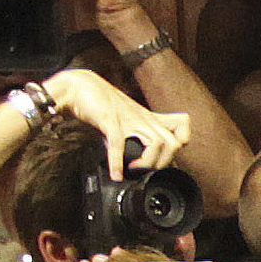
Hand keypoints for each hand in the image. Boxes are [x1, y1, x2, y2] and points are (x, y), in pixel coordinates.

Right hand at [42, 68, 190, 178]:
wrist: (78, 86)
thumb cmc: (100, 103)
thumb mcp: (126, 117)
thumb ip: (135, 132)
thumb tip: (137, 154)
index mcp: (148, 117)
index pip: (182, 124)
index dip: (182, 140)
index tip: (166, 154)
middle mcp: (143, 118)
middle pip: (172, 142)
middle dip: (163, 162)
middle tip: (147, 168)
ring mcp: (128, 119)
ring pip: (156, 143)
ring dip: (147, 163)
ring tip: (133, 168)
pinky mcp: (110, 120)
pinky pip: (119, 144)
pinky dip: (117, 163)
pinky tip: (115, 174)